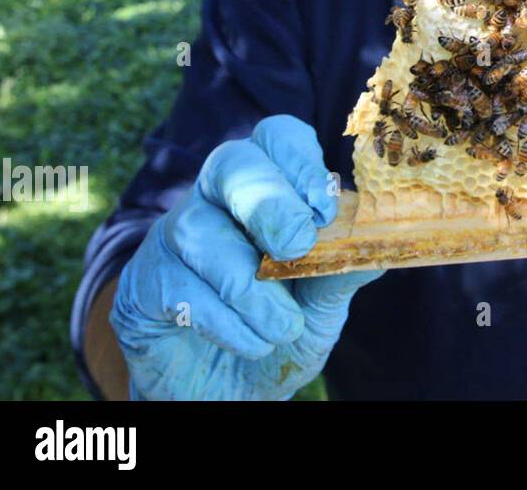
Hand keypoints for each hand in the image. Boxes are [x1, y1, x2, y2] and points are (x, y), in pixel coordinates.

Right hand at [110, 115, 382, 399]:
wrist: (226, 390)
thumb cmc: (280, 328)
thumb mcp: (322, 304)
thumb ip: (343, 272)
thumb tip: (384, 242)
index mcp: (270, 184)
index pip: (278, 137)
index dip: (300, 163)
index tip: (325, 209)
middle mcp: (216, 196)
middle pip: (231, 163)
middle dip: (268, 201)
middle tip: (297, 246)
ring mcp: (174, 234)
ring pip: (203, 234)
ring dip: (252, 289)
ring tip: (283, 328)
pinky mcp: (141, 283)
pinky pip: (179, 288)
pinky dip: (225, 323)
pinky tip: (250, 343)